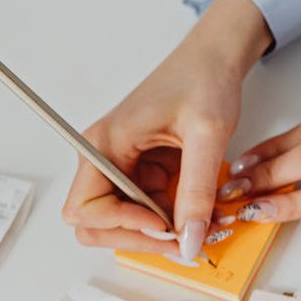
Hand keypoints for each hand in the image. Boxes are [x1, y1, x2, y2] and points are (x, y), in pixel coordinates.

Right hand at [62, 0, 271, 259]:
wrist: (215, 60)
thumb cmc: (202, 80)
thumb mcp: (206, 136)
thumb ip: (197, 191)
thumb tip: (188, 240)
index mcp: (105, 144)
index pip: (86, 209)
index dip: (121, 225)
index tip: (163, 225)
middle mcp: (106, 159)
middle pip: (97, 224)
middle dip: (137, 237)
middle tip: (181, 239)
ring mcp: (125, 168)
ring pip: (127, 222)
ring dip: (160, 232)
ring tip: (200, 224)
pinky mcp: (145, 173)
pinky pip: (150, 210)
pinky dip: (174, 219)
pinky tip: (200, 211)